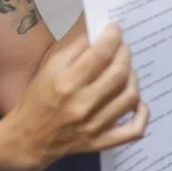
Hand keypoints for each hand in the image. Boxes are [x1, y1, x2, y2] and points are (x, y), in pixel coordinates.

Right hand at [9, 24, 148, 167]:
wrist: (29, 138)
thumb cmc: (39, 98)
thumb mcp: (49, 68)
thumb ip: (75, 49)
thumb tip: (99, 33)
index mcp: (66, 83)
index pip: (101, 54)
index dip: (113, 37)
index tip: (116, 28)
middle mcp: (83, 104)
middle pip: (120, 73)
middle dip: (125, 54)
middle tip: (122, 47)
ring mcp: (95, 126)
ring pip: (130, 97)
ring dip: (134, 78)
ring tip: (126, 70)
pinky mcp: (102, 142)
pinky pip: (134, 130)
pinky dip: (142, 115)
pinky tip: (138, 102)